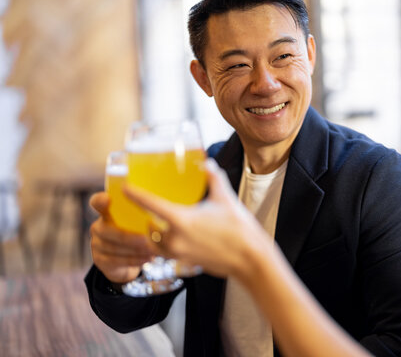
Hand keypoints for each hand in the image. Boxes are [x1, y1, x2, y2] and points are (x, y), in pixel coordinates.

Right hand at [89, 192, 154, 282]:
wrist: (130, 261)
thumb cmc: (139, 235)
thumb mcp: (143, 223)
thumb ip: (145, 218)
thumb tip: (158, 220)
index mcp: (108, 212)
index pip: (97, 202)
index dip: (100, 200)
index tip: (108, 199)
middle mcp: (98, 226)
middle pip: (105, 230)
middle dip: (127, 236)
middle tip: (146, 239)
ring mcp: (96, 244)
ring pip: (112, 247)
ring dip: (134, 249)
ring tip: (152, 250)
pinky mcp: (99, 260)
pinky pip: (115, 260)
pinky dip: (134, 260)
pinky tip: (148, 258)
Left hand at [124, 159, 271, 280]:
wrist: (250, 259)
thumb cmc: (239, 229)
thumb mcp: (225, 198)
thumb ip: (213, 178)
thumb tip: (206, 163)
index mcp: (182, 219)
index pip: (150, 204)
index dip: (135, 194)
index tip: (125, 187)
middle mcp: (175, 237)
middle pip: (148, 226)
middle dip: (144, 217)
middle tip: (143, 206)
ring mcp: (179, 252)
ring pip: (154, 242)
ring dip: (152, 233)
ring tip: (156, 222)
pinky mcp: (185, 261)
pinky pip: (165, 253)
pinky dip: (162, 244)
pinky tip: (171, 237)